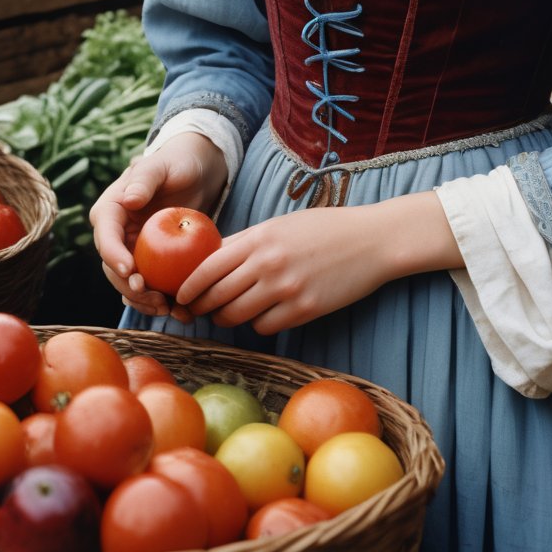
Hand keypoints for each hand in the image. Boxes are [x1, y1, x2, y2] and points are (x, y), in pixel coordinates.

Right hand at [90, 133, 227, 317]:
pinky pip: (147, 286)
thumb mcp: (161, 165)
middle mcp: (116, 233)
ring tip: (167, 308)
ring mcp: (131, 249)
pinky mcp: (149, 261)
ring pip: (128, 283)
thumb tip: (129, 199)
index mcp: (110, 210)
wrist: (195, 172)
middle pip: (113, 267)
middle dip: (130, 287)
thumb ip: (145, 178)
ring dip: (143, 301)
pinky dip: (157, 300)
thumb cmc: (176, 162)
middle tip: (154, 298)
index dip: (114, 256)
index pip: (106, 237)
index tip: (132, 272)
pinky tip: (176, 309)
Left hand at [176, 192, 462, 336]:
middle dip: (202, 307)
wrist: (371, 240)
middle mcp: (268, 263)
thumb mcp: (282, 225)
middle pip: (217, 295)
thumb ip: (248, 242)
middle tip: (198, 311)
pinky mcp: (304, 309)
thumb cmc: (324, 229)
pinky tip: (266, 314)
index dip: (188, 285)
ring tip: (229, 314)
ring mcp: (286, 288)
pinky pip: (265, 326)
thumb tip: (211, 259)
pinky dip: (260, 324)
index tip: (180, 295)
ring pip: (237, 315)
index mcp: (260, 237)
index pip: (208, 266)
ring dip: (228, 318)